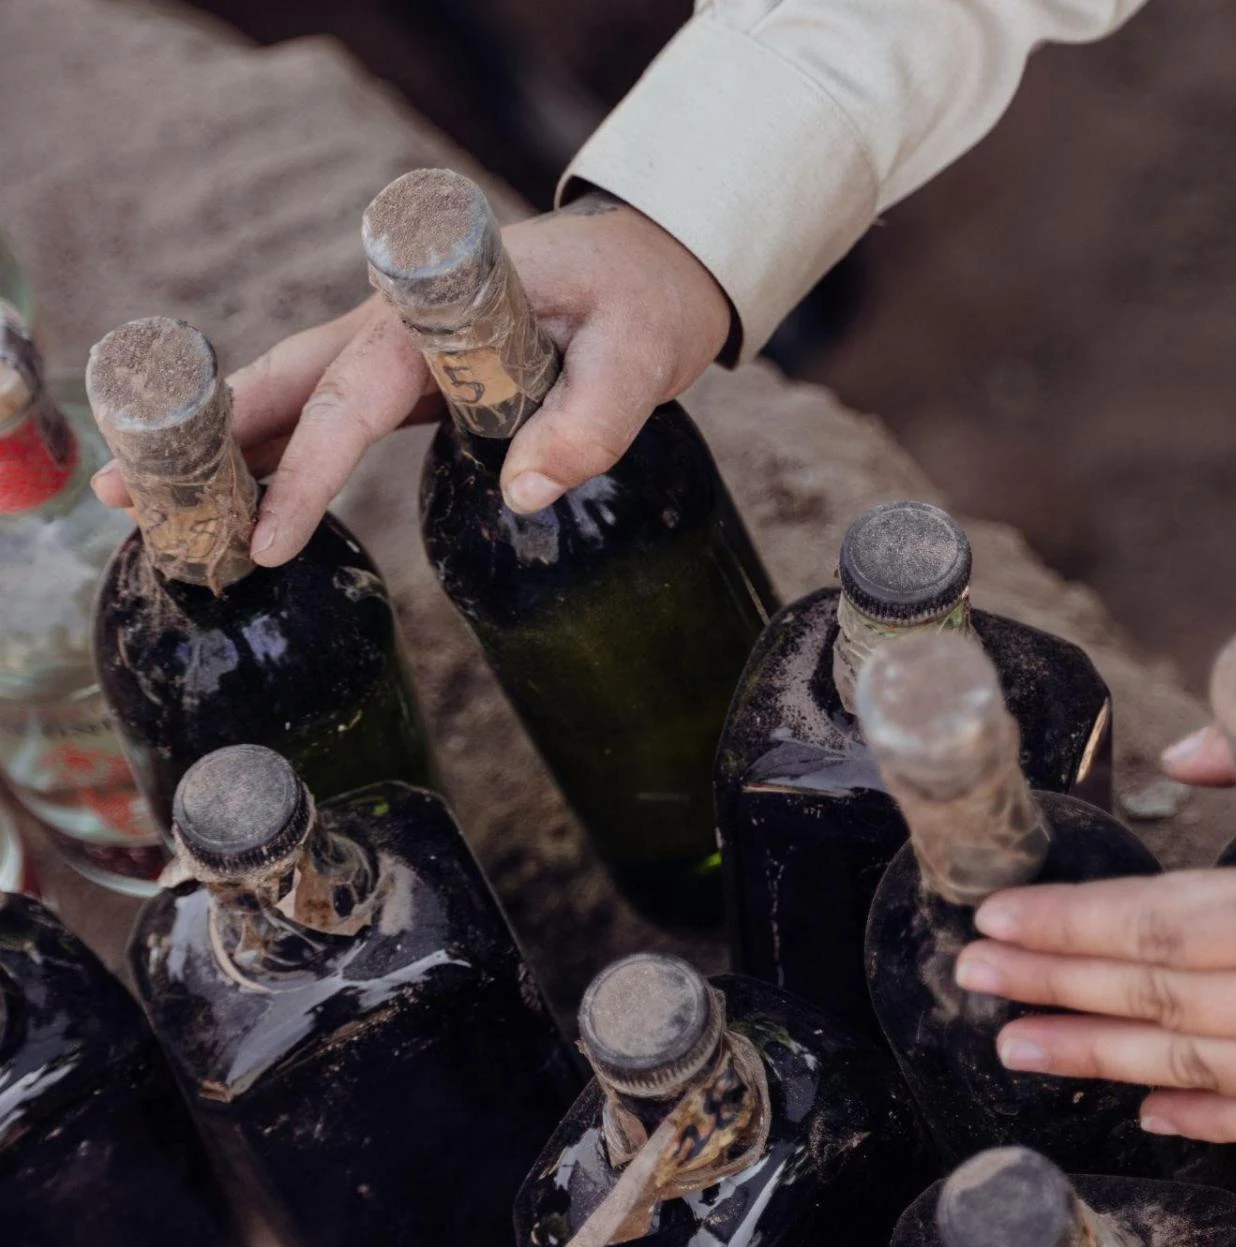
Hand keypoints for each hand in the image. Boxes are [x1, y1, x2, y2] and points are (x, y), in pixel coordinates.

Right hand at [92, 195, 731, 566]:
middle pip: (287, 382)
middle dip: (210, 443)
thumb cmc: (644, 300)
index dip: (305, 467)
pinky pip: (330, 411)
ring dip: (227, 447)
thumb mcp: (642, 356)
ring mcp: (397, 345)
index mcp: (439, 307)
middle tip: (125, 497)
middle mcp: (399, 321)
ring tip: (140, 502)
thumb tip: (524, 497)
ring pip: (295, 394)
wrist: (654, 267)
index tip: (265, 534)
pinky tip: (239, 490)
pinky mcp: (410, 374)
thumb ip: (592, 422)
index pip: (354, 394)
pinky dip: (278, 448)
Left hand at [954, 666, 1235, 1142]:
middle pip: (1162, 1005)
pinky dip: (1202, 1114)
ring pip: (1202, 1072)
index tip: (994, 923)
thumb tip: (1179, 761)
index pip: (1161, 929)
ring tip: (1019, 1047)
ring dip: (1101, 1060)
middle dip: (1056, 989)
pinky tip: (1141, 1106)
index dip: (1068, 928)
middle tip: (973, 980)